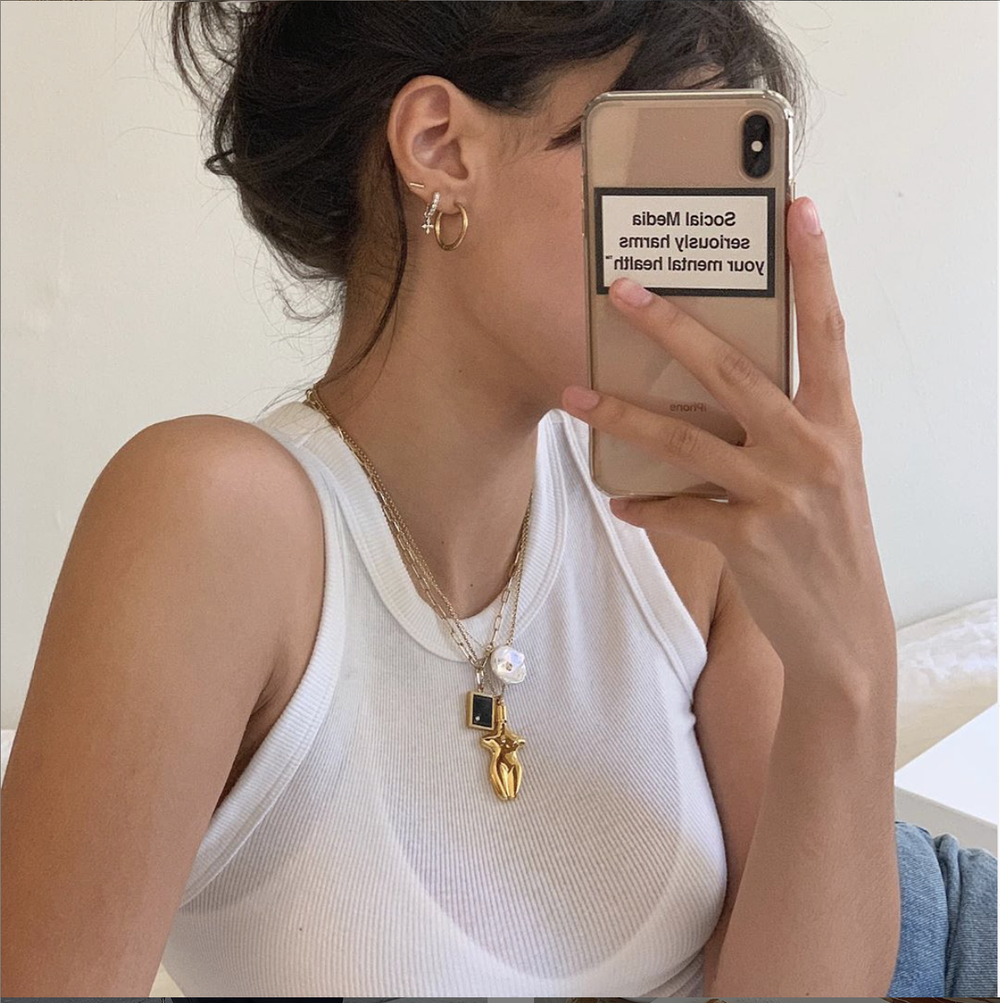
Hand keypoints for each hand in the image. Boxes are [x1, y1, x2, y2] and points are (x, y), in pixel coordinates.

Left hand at [562, 196, 895, 690]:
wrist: (844, 630)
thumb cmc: (829, 540)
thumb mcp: (824, 472)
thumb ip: (782, 426)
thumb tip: (711, 392)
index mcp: (835, 422)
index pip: (826, 331)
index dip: (815, 270)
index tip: (798, 211)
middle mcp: (811, 448)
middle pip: (732, 372)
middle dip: (673, 327)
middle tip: (622, 290)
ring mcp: (780, 495)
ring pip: (687, 441)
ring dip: (624, 416)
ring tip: (574, 396)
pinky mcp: (749, 540)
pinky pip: (678, 513)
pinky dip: (644, 506)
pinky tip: (619, 501)